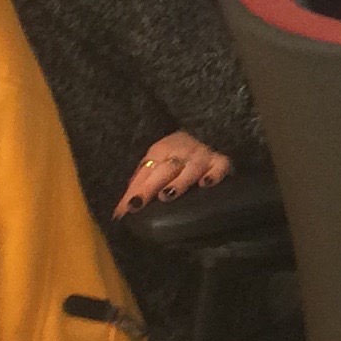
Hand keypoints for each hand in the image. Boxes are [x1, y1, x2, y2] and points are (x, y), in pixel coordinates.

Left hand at [115, 131, 230, 216]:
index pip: (145, 171)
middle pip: (164, 169)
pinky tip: (207, 183)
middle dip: (150, 186)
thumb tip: (120, 212)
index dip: (135, 189)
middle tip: (138, 203)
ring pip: (190, 168)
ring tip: (167, 195)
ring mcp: (202, 156)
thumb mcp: (156, 163)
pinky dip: (214, 174)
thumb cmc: (177, 155)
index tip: (125, 208)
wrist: (208, 128)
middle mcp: (181, 152)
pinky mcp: (221, 161)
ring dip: (178, 181)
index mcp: (161, 151)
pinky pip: (220, 166)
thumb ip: (139, 185)